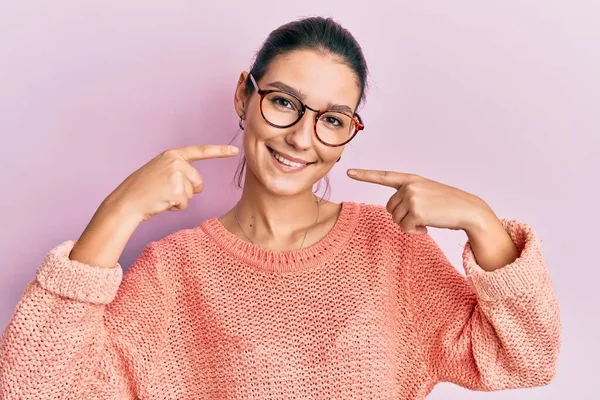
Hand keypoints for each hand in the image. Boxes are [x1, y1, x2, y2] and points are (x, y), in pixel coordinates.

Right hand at [103, 144, 238, 222]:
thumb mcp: (160, 171)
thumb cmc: (143, 189)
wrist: (126, 202)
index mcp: (172, 155)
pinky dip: (175, 207)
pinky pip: (185, 204)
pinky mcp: (176, 190)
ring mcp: (176, 175)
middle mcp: (176, 162)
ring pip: (192, 194)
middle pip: (198, 181)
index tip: (235, 151)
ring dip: (180, 200)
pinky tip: (161, 202)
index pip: (201, 151)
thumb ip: (180, 171)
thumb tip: (199, 186)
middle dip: (188, 191)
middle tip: (166, 191)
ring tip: (161, 196)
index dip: (219, 151)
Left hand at [347, 169, 492, 234]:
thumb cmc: (448, 204)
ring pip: (396, 219)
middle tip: (420, 216)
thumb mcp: (426, 192)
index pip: (384, 176)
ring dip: (409, 225)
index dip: (365, 175)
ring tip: (426, 220)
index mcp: (411, 179)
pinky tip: (427, 227)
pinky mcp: (416, 211)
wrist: (468, 209)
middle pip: (390, 207)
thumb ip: (408, 195)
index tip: (349, 172)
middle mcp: (409, 186)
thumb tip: (394, 212)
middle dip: (402, 216)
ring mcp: (412, 198)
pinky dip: (414, 231)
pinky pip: (404, 228)